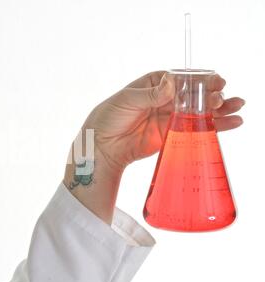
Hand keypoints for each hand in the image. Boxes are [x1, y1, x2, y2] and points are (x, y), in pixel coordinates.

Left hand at [82, 70, 244, 172]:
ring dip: (219, 108)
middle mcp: (165, 99)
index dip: (198, 79)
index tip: (213, 80)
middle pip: (194, 94)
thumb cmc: (109, 117)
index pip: (180, 78)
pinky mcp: (172, 134)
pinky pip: (195, 128)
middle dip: (210, 94)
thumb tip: (172, 83)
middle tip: (221, 97)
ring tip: (237, 106)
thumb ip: (151, 94)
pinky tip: (231, 122)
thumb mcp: (127, 100)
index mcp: (153, 84)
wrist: (102, 146)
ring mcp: (170, 117)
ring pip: (198, 110)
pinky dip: (214, 126)